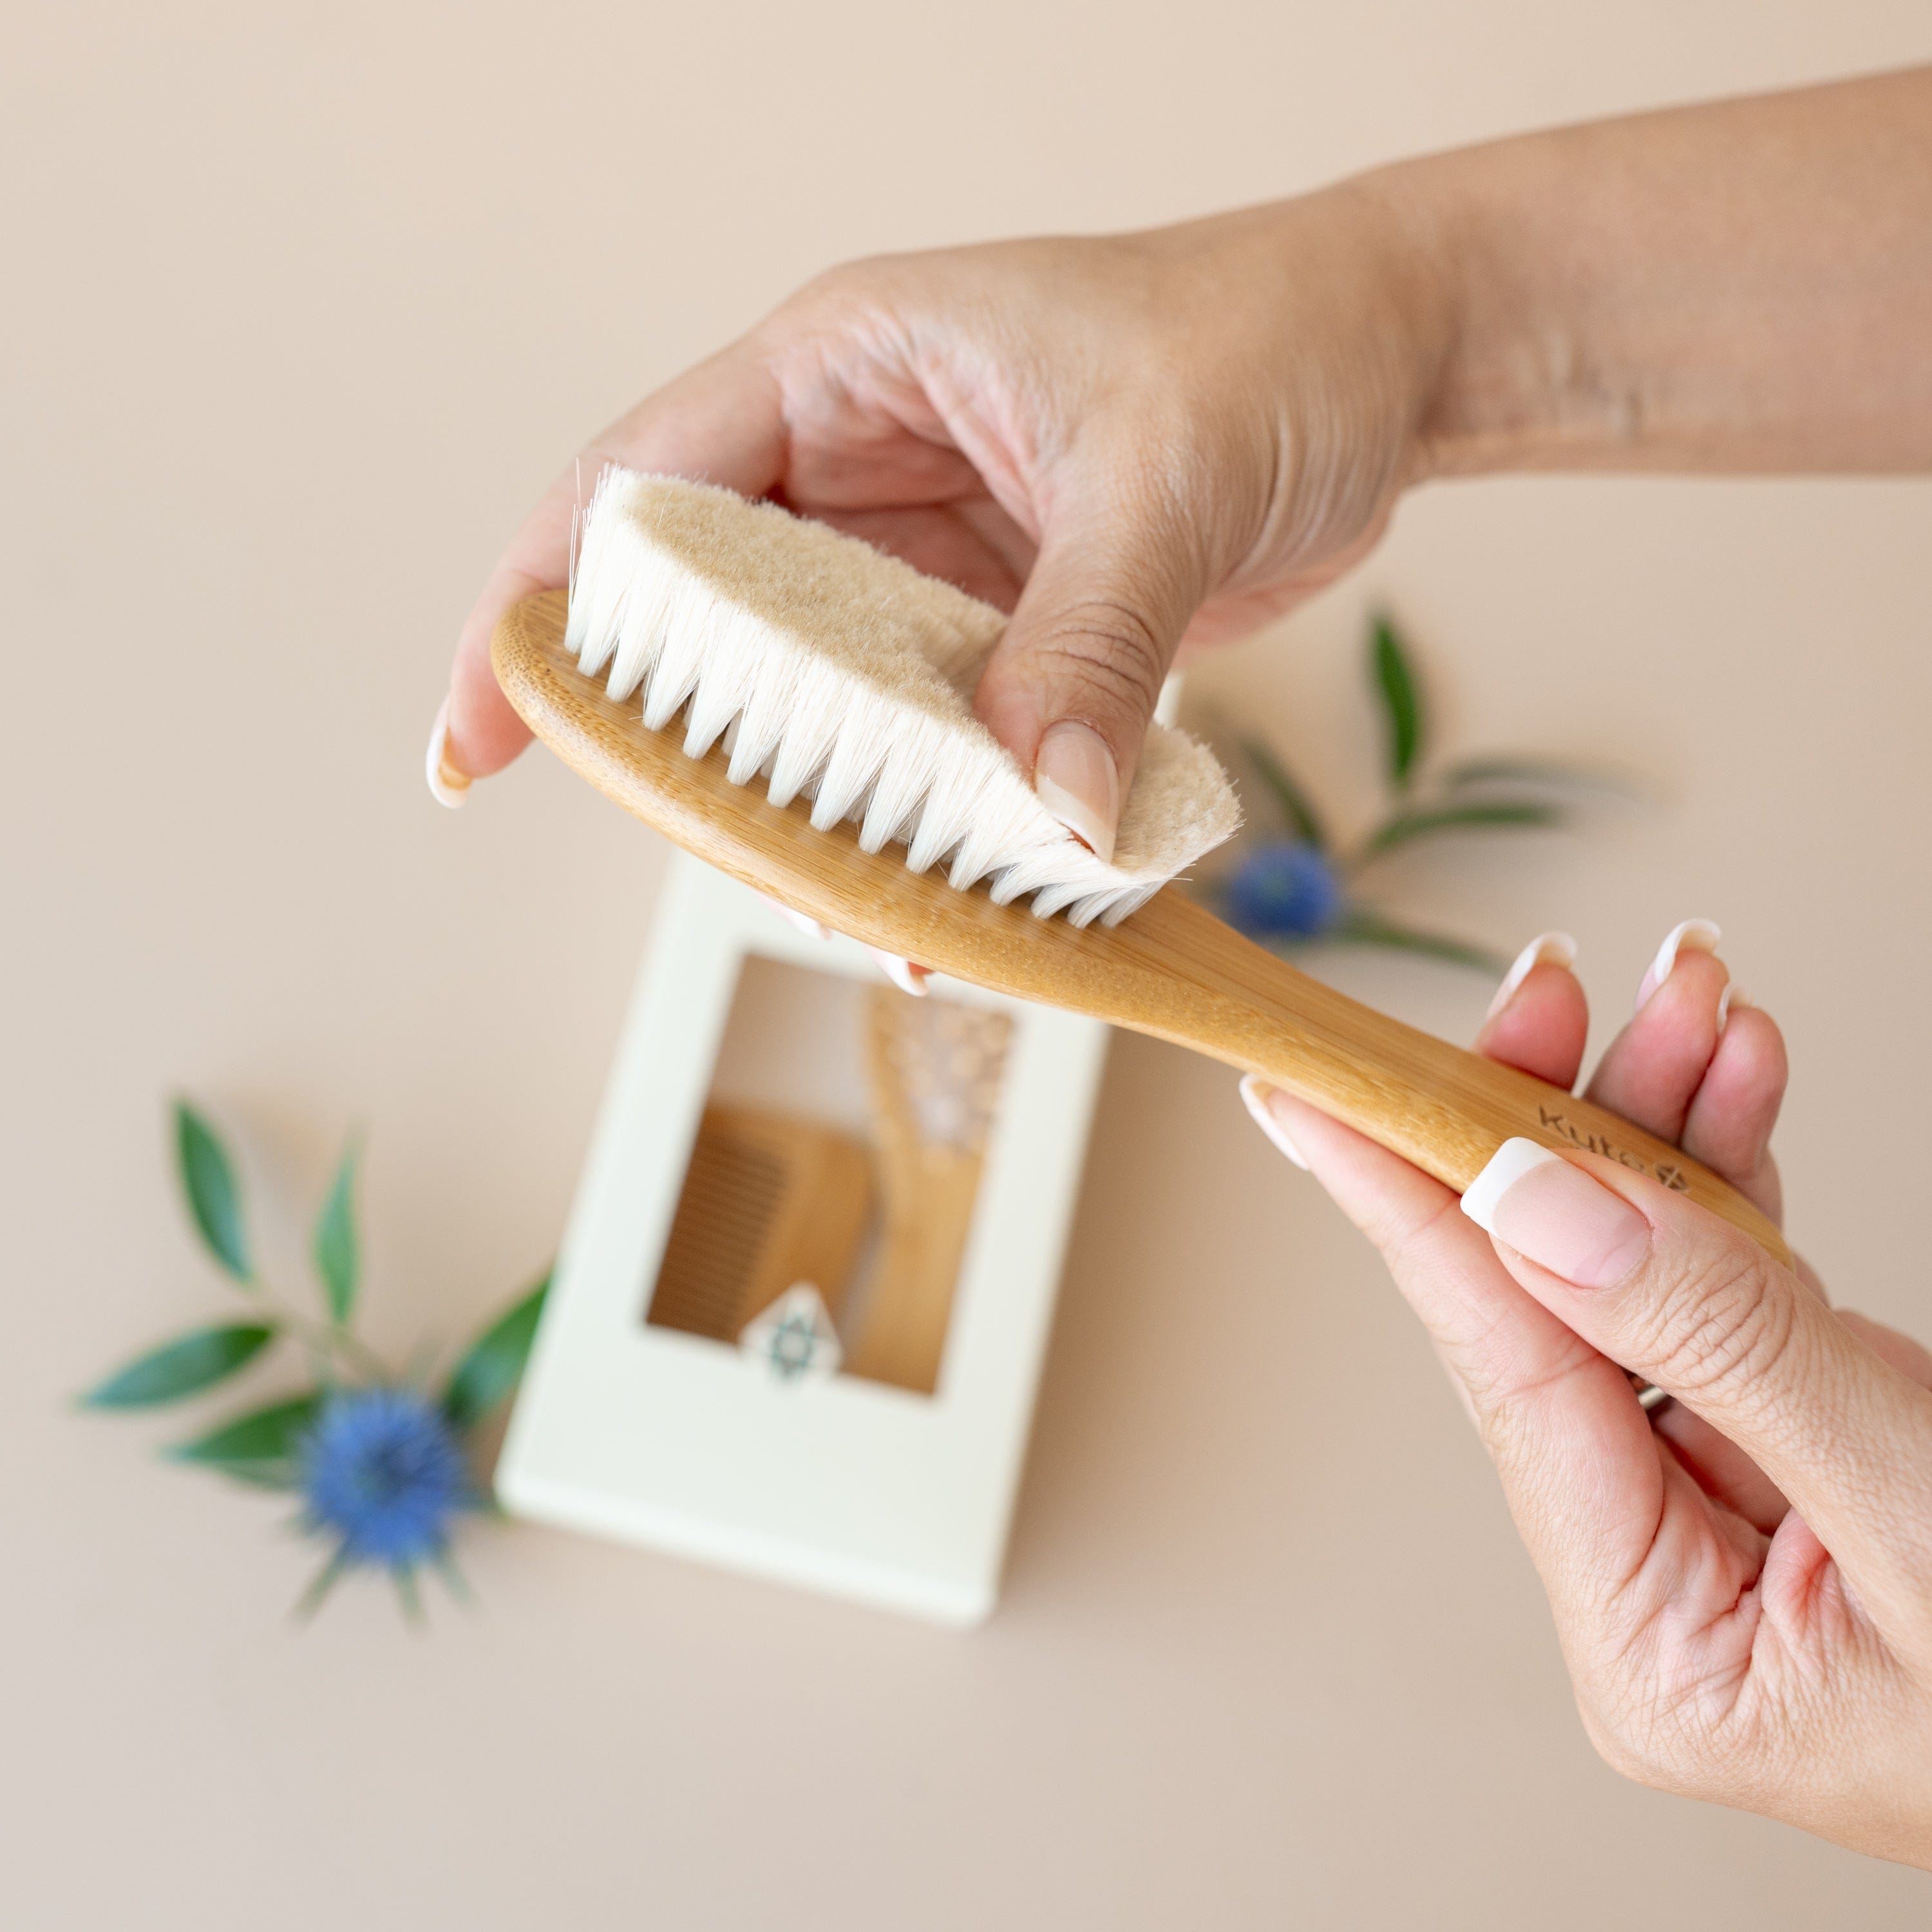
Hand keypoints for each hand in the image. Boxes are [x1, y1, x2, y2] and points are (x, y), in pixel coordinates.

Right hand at [428, 187, 1448, 858]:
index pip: (635, 489)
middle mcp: (858, 468)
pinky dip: (927, 824)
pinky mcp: (995, 632)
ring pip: (812, 707)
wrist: (1383, 365)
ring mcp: (922, 560)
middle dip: (692, 753)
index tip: (481, 742)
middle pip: (706, 625)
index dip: (539, 613)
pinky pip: (924, 744)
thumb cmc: (1269, 342)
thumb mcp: (1166, 472)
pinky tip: (945, 911)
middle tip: (720, 862)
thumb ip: (1088, 638)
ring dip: (817, 811)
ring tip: (845, 909)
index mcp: (843, 369)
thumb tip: (1041, 812)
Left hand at [1243, 925, 1931, 1866]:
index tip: (1304, 1086)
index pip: (1498, 1369)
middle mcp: (1658, 1576)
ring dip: (1658, 1122)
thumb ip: (1723, 1344)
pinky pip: (1726, 1290)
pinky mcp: (1785, 1448)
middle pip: (1554, 1305)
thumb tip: (1526, 1202)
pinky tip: (1729, 1078)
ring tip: (1686, 999)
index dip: (1401, 1201)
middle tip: (1554, 987)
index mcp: (1652, 1643)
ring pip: (1637, 1274)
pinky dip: (1733, 1175)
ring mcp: (1722, 1507)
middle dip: (1556, 1126)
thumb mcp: (1910, 1501)